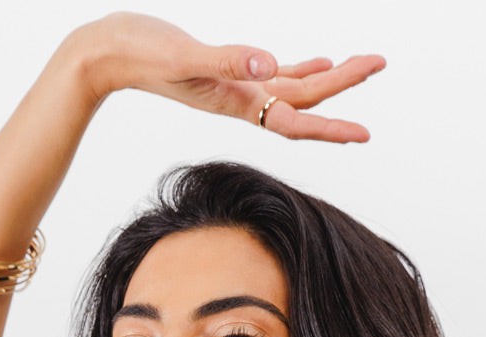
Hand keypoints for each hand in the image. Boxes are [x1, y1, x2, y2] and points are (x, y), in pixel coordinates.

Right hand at [69, 12, 385, 142]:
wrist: (105, 54)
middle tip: (379, 61)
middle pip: (304, 98)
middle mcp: (242, 98)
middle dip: (344, 83)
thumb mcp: (185, 55)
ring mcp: (235, 86)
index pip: (295, 119)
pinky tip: (318, 60)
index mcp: (237, 100)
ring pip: (293, 86)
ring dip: (328, 77)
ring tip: (362, 63)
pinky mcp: (226, 71)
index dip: (331, 127)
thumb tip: (267, 62)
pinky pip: (273, 75)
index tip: (365, 133)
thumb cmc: (140, 53)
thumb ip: (226, 60)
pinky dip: (299, 68)